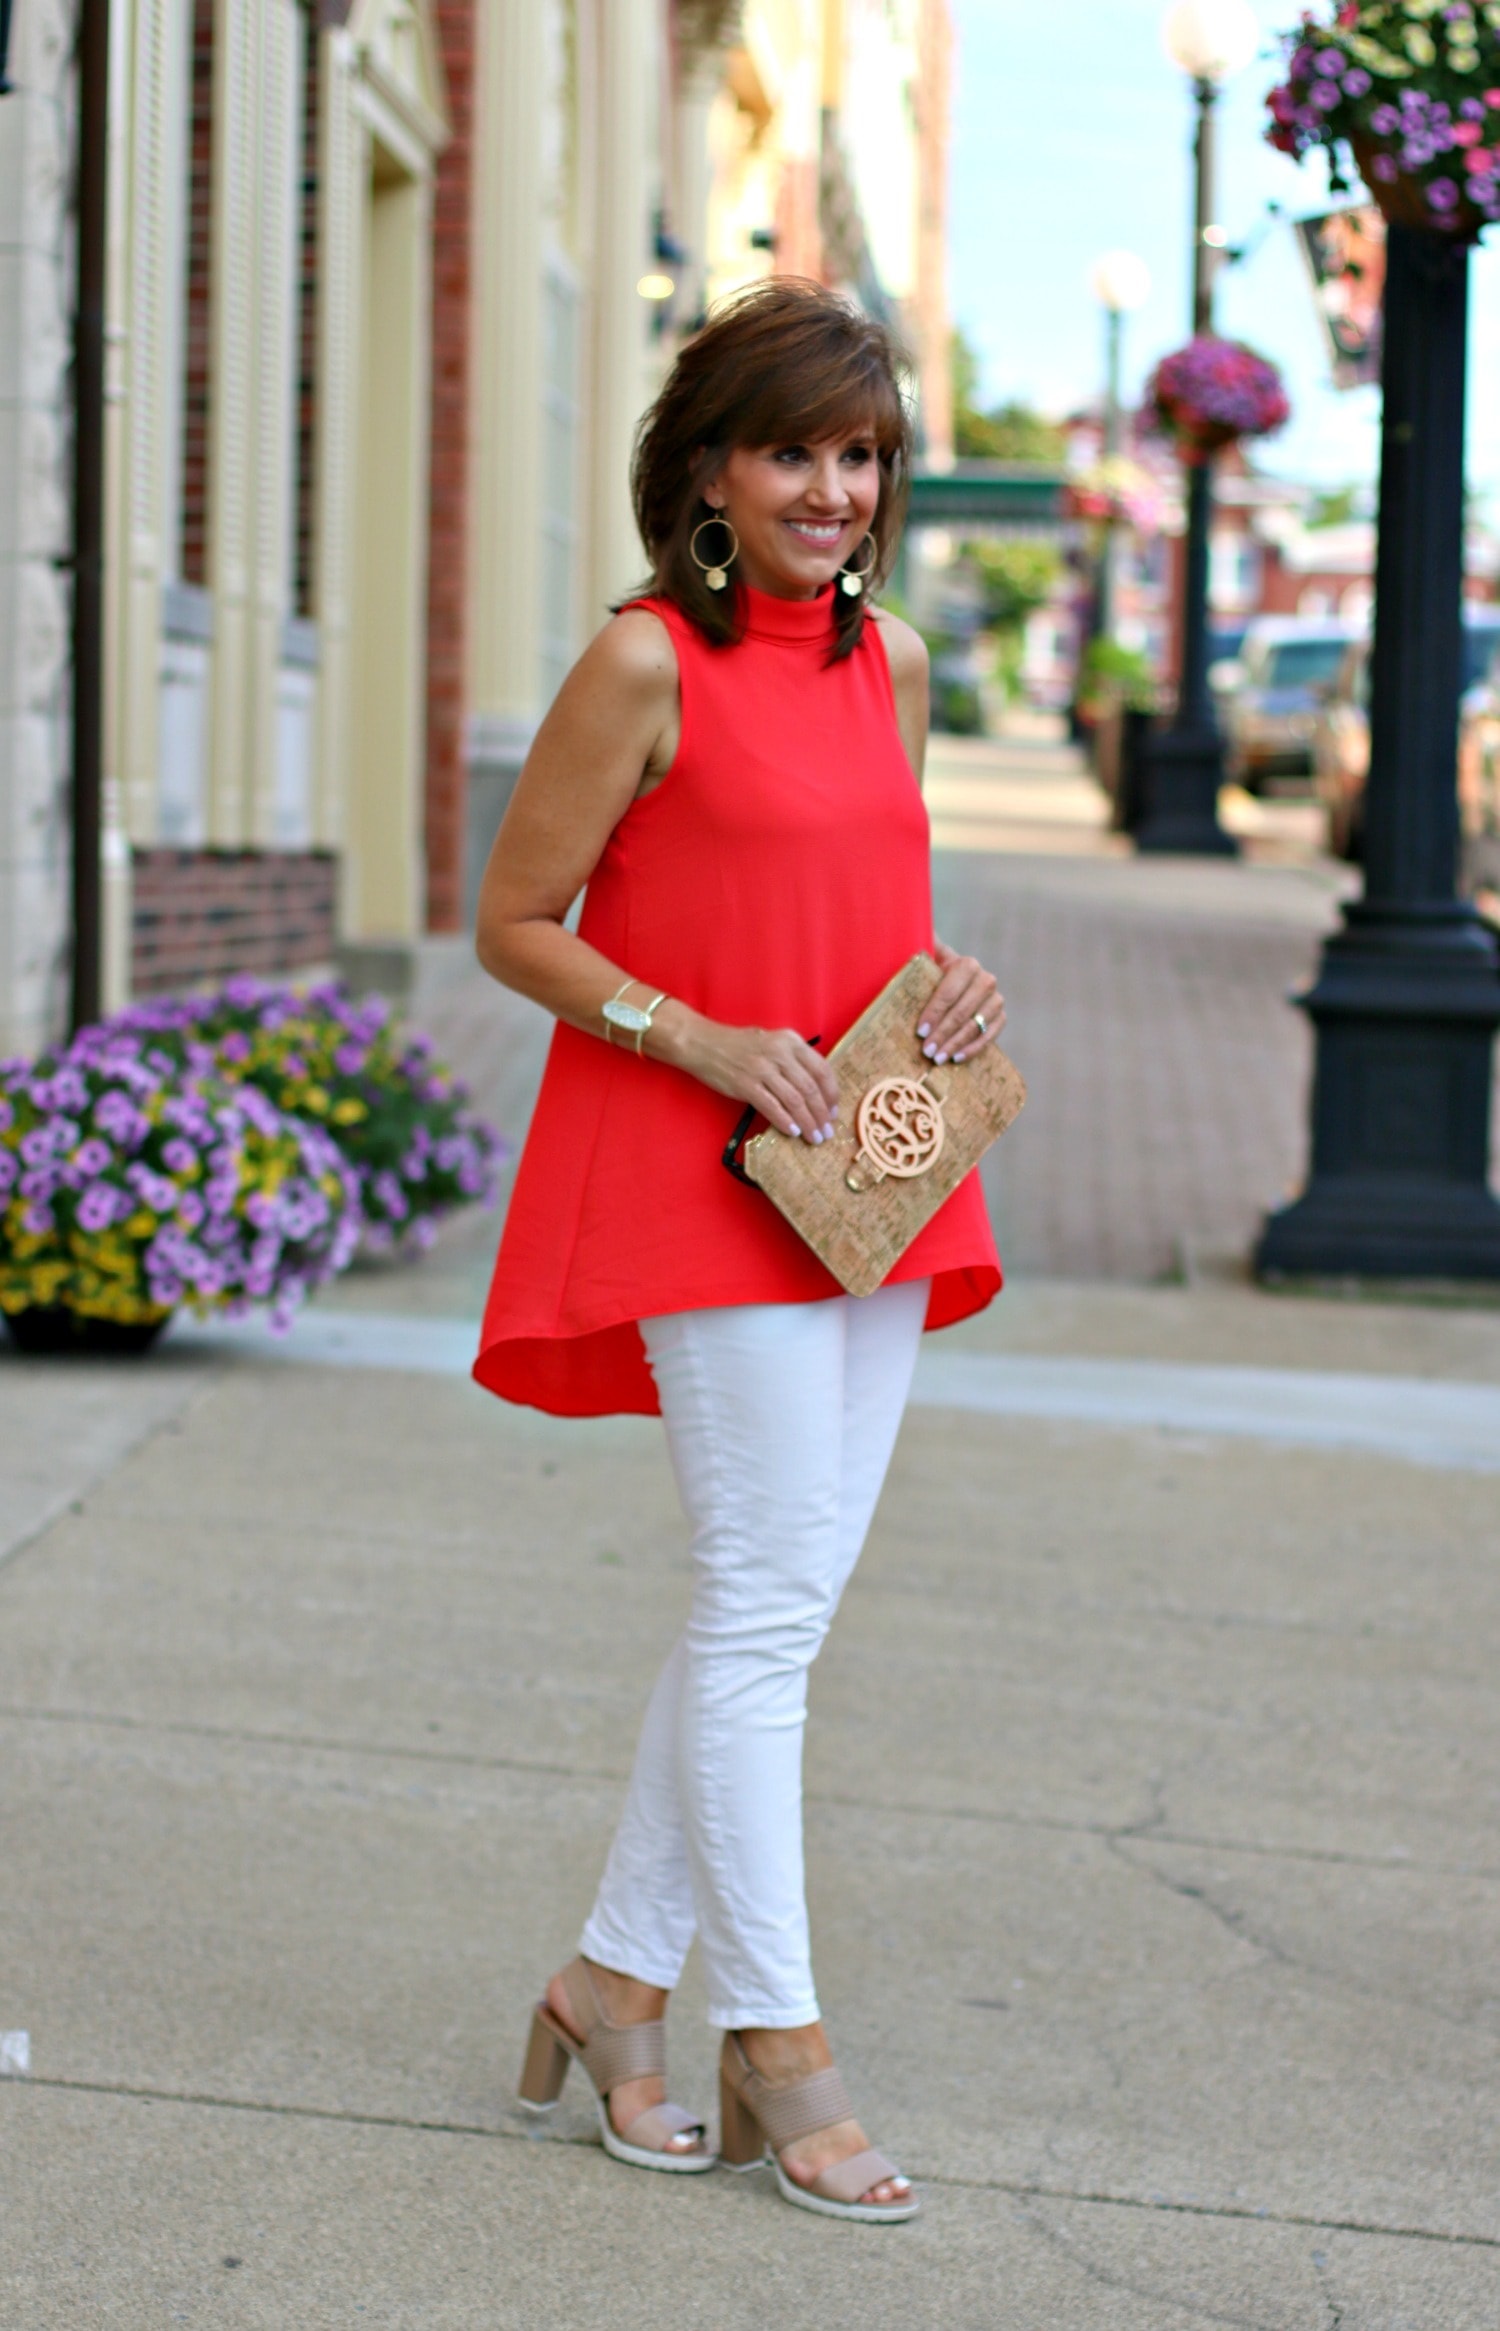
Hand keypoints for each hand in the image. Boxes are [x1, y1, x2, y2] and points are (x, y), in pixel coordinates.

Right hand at [665, 1010, 841, 1144]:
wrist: (703, 1043)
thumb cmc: (739, 1046)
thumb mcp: (772, 1042)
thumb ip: (794, 1060)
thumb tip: (816, 1091)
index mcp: (790, 1041)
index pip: (821, 1069)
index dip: (831, 1094)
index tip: (834, 1112)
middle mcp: (779, 1052)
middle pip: (810, 1088)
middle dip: (822, 1115)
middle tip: (827, 1132)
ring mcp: (762, 1068)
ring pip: (794, 1100)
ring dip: (807, 1123)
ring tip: (813, 1138)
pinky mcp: (745, 1084)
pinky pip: (771, 1106)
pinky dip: (784, 1121)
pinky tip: (792, 1132)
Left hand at [918, 941, 1005, 1064]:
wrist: (952, 980)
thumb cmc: (930, 971)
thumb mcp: (922, 957)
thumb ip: (912, 948)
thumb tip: (894, 933)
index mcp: (966, 964)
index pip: (949, 992)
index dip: (935, 1012)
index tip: (920, 1031)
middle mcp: (986, 980)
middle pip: (963, 1011)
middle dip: (943, 1033)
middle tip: (926, 1051)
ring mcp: (996, 999)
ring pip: (976, 1025)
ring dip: (956, 1043)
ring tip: (937, 1058)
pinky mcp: (1000, 1017)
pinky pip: (990, 1035)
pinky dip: (974, 1048)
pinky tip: (957, 1058)